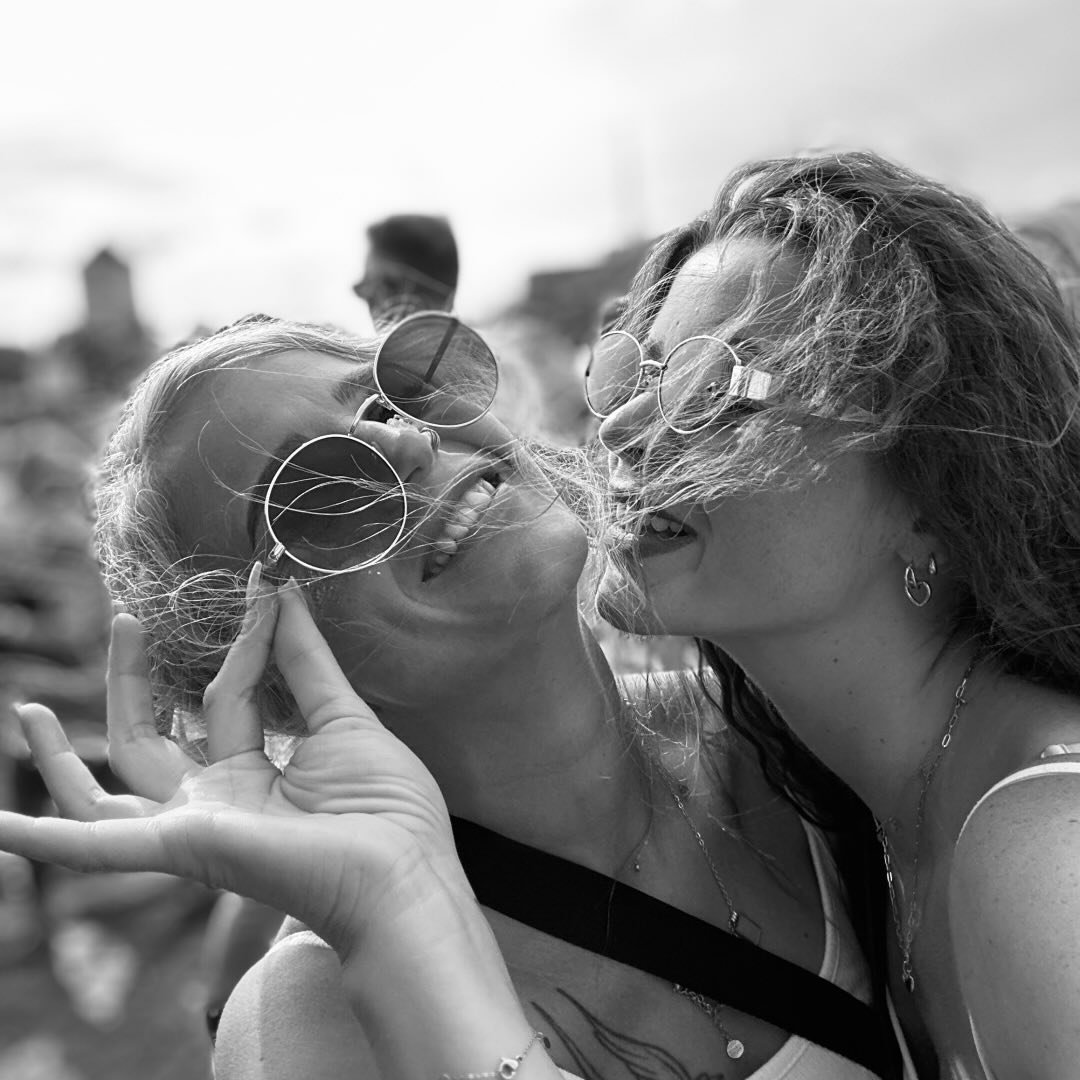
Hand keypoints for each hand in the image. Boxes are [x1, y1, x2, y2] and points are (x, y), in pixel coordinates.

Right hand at [2, 567, 468, 960]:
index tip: (260, 584)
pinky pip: (96, 847)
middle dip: (134, 680)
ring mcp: (192, 824)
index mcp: (255, 772)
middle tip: (126, 619)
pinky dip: (41, 836)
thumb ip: (303, 658)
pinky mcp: (180, 846)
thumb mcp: (343, 717)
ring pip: (106, 789)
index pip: (228, 694)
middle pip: (151, 737)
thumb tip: (280, 591)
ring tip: (26, 708)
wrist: (403, 873)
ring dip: (61, 754)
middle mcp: (216, 800)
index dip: (243, 639)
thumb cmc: (388, 808)